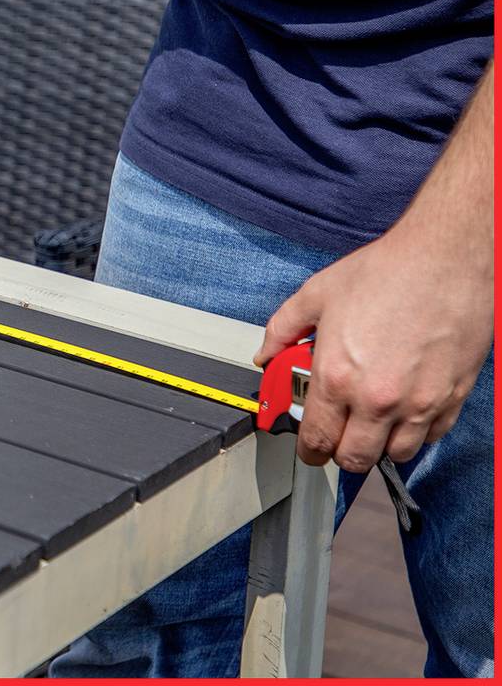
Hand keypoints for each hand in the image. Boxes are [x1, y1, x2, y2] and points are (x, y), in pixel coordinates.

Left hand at [255, 221, 492, 471]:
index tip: (309, 448)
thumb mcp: (316, 295)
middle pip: (354, 459)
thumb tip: (265, 355)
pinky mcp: (452, 397)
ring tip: (372, 423)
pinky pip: (431, 437)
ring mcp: (419, 402)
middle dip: (340, 453)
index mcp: (337, 377)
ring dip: (380, 446)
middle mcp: (377, 399)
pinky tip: (405, 410)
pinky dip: (416, 433)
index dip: (308, 450)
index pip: (316, 438)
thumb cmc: (385, 272)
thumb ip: (282, 329)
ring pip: (396, 455)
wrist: (445, 259)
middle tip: (338, 437)